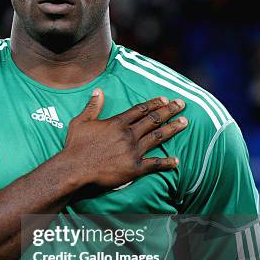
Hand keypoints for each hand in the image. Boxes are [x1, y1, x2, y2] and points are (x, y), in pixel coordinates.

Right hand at [62, 89, 187, 188]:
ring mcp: (133, 151)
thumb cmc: (75, 146)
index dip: (154, 103)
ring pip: (158, 137)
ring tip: (185, 123)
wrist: (75, 169)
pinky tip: (176, 161)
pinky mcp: (134, 168)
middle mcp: (128, 134)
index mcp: (117, 123)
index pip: (140, 109)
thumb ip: (92, 106)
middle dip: (169, 111)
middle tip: (182, 104)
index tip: (165, 99)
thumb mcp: (80, 122)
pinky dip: (166, 162)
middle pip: (153, 120)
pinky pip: (154, 164)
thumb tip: (98, 91)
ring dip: (172, 129)